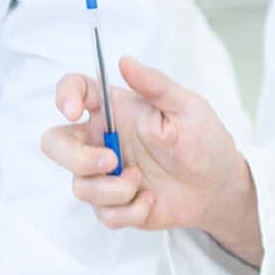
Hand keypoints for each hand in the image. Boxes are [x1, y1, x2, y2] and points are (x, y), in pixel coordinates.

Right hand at [42, 55, 262, 264]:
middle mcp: (103, 139)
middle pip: (55, 143)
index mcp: (115, 110)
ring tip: (142, 182)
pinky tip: (150, 200)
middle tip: (110, 161)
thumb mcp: (186, 107)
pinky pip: (103, 214)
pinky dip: (129, 211)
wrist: (218, 187)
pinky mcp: (114, 203)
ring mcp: (105, 173)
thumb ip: (155, 84)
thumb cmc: (204, 140)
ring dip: (113, 189)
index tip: (73, 110)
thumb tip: (125, 61)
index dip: (63, 95)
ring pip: (80, 185)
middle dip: (76, 158)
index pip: (74, 90)